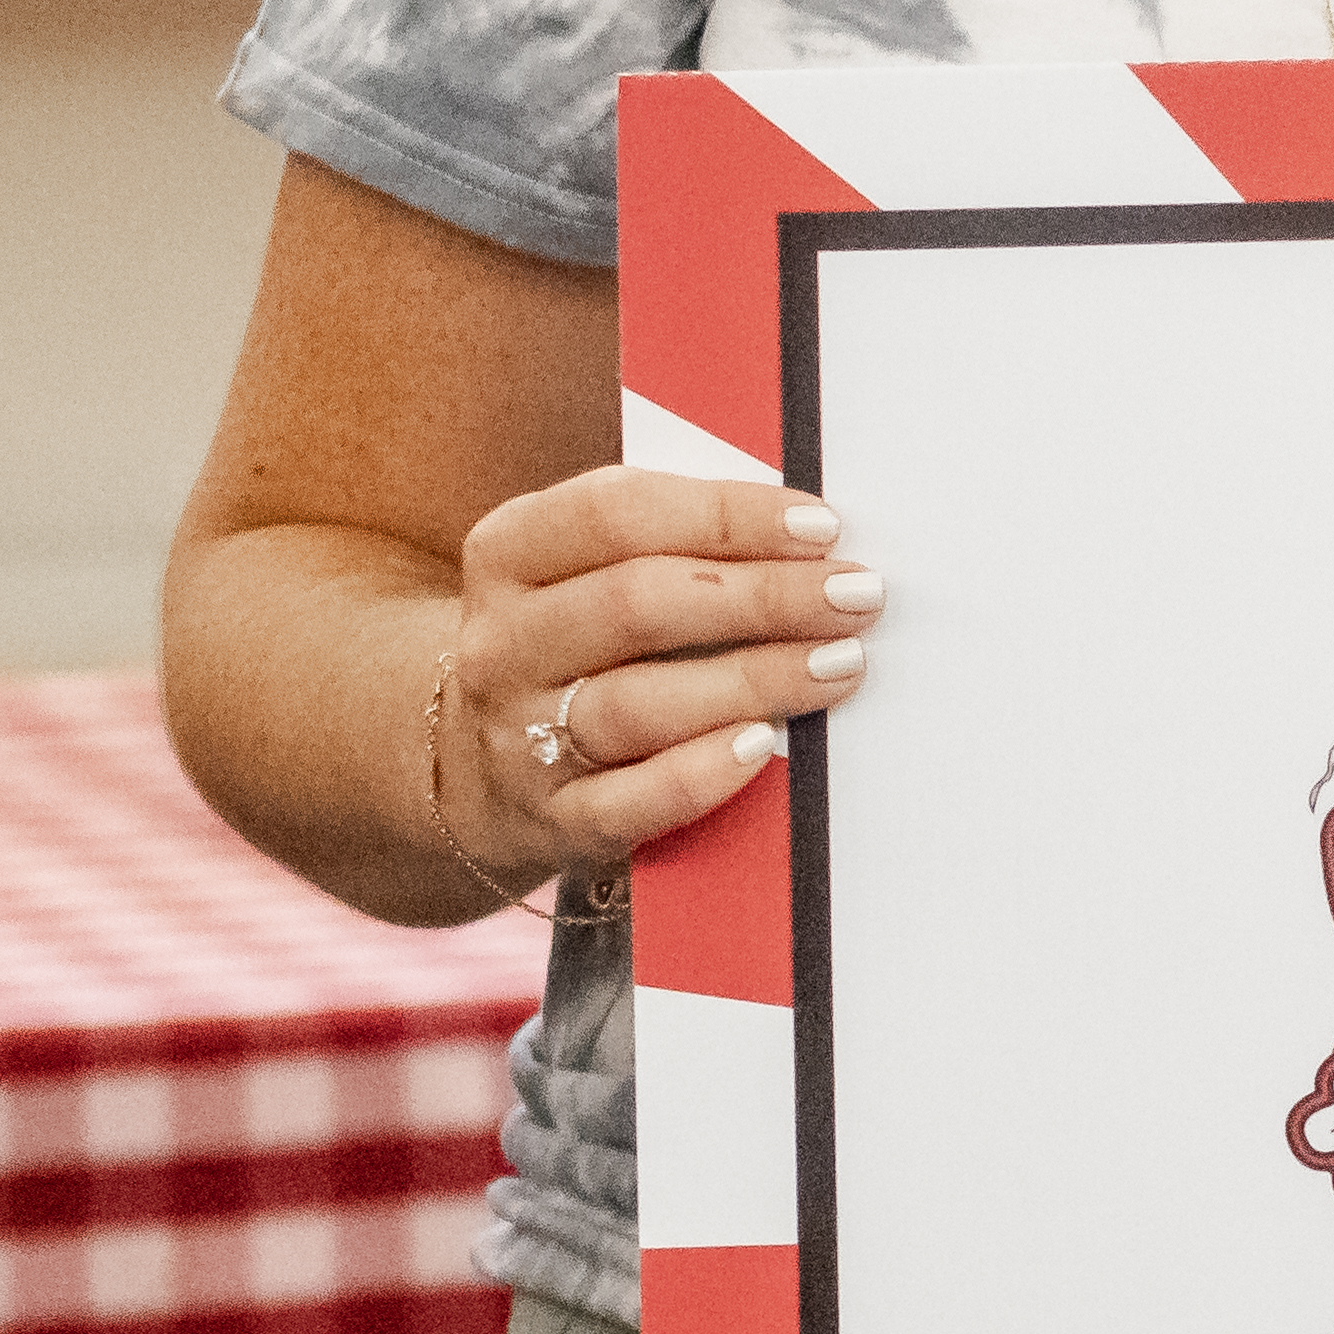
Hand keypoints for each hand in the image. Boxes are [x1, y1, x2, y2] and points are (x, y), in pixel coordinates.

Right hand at [435, 470, 875, 894]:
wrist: (477, 772)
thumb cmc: (578, 645)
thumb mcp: (588, 573)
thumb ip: (676, 544)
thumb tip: (811, 537)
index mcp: (509, 554)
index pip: (615, 513)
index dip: (727, 513)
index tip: (822, 525)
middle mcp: (502, 644)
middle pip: (636, 604)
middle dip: (764, 595)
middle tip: (856, 595)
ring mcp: (519, 738)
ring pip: (637, 704)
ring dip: (754, 679)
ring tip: (841, 664)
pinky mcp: (553, 820)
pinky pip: (630, 802)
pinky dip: (700, 775)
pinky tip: (763, 745)